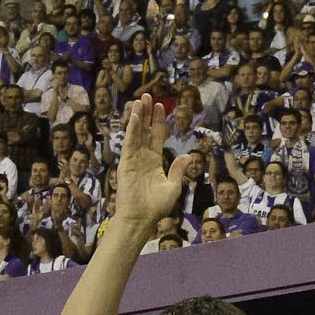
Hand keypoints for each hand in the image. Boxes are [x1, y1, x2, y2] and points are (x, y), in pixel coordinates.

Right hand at [109, 96, 200, 230]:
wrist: (140, 219)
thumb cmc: (156, 207)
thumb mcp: (173, 187)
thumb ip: (178, 170)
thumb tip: (188, 155)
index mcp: (155, 162)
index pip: (156, 136)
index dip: (158, 121)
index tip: (160, 106)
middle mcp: (143, 157)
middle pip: (146, 130)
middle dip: (147, 113)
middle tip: (148, 95)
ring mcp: (133, 159)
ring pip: (137, 132)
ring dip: (139, 116)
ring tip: (140, 99)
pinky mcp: (126, 163)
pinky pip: (130, 142)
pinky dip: (133, 129)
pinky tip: (136, 116)